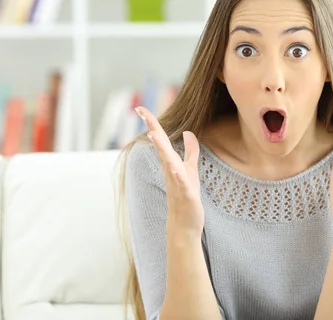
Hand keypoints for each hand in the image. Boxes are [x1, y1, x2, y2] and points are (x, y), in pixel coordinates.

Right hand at [135, 106, 203, 235]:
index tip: (141, 108)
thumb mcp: (191, 168)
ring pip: (168, 162)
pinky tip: (175, 168)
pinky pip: (181, 183)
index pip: (161, 139)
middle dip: (153, 129)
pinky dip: (178, 175)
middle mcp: (170, 170)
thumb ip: (191, 151)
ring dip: (162, 148)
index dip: (152, 124)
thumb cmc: (186, 195)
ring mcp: (176, 182)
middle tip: (142, 112)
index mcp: (171, 162)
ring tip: (154, 134)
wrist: (184, 224)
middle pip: (161, 146)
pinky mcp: (186, 194)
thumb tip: (189, 132)